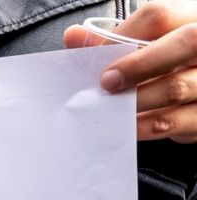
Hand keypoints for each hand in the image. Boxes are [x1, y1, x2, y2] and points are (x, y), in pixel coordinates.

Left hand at [64, 0, 196, 142]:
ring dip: (136, 102)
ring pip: (177, 88)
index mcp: (192, 18)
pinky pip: (175, 123)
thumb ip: (114, 39)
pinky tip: (127, 125)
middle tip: (107, 84)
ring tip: (110, 108)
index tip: (99, 56)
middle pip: (185, 43)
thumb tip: (73, 37)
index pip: (160, 16)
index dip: (124, 35)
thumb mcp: (151, 42)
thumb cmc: (170, 60)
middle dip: (138, 65)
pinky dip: (145, 126)